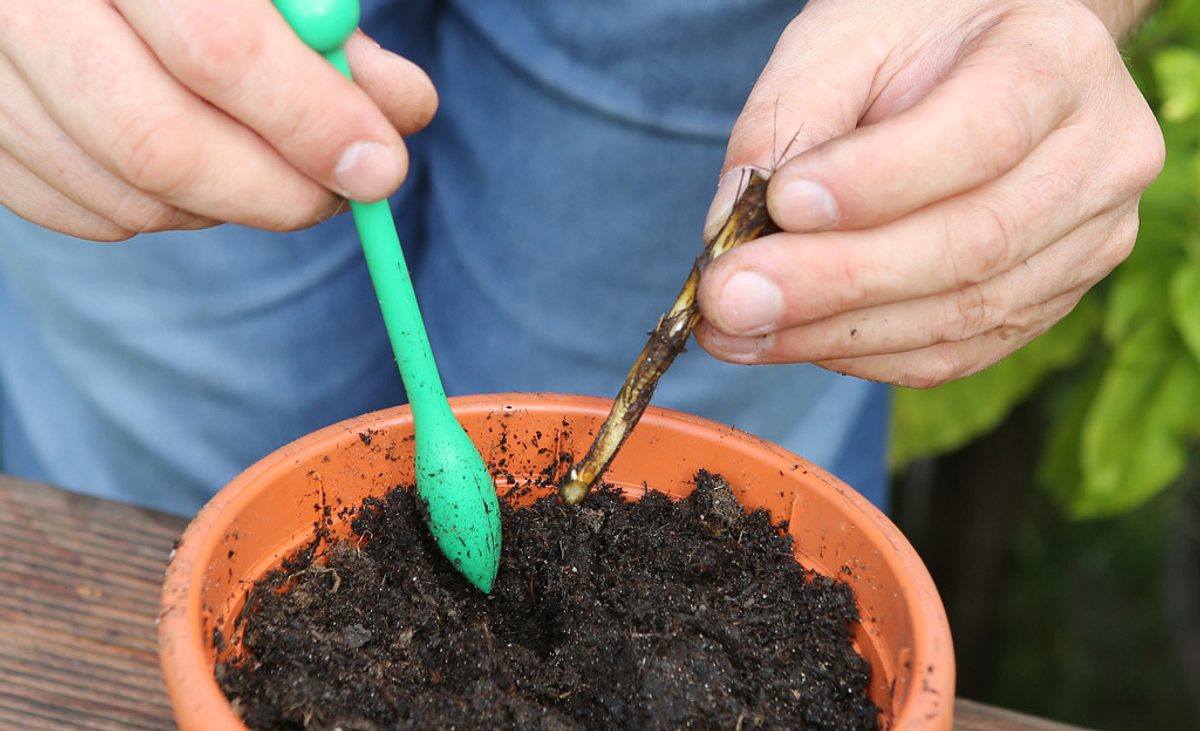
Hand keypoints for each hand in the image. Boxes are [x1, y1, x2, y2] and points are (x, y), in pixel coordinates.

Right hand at [0, 0, 435, 240]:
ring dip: (228, 207)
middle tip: (342, 194)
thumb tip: (401, 110)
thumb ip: (321, 28)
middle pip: (160, 144)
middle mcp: (22, 10)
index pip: (219, 49)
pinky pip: (82, 213)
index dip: (311, 119)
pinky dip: (165, 212)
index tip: (380, 164)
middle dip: (277, 190)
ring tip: (278, 171)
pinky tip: (204, 174)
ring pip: (125, 194)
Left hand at [694, 0, 1163, 386]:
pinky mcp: (1049, 301)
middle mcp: (1098, 158)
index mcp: (1059, 60)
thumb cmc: (910, 37)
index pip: (982, 135)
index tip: (781, 203)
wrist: (982, 61)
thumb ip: (787, 125)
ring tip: (735, 330)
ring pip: (961, 314)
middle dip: (833, 281)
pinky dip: (863, 357)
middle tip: (729, 299)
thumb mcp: (841, 41)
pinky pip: (954, 353)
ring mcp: (1087, 240)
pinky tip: (790, 341)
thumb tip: (729, 232)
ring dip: (831, 336)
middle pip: (971, 244)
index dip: (877, 183)